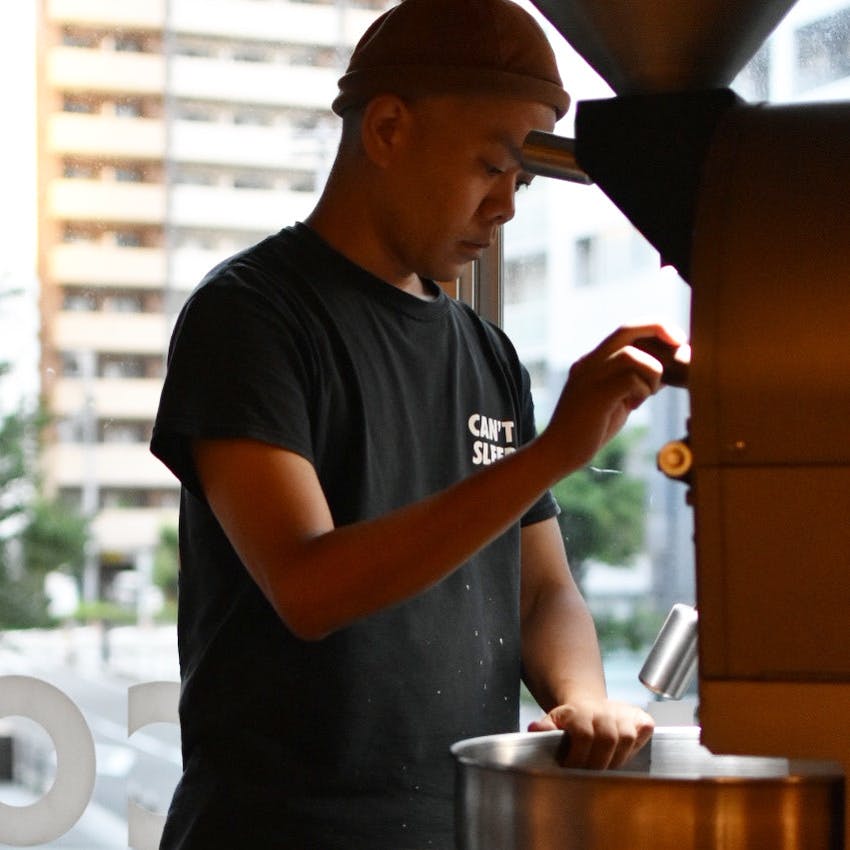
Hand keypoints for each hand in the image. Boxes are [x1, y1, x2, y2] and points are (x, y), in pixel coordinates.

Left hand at [528, 697, 654, 769]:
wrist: (590, 707)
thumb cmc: (572, 720)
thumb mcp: (554, 721)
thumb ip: (546, 727)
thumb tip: (535, 729)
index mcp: (581, 712)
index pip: (584, 735)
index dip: (578, 757)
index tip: (571, 769)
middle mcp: (604, 711)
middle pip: (607, 739)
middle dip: (597, 763)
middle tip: (589, 774)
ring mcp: (624, 714)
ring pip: (626, 739)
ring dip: (616, 760)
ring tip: (605, 768)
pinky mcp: (641, 718)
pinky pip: (644, 732)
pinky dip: (637, 746)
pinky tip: (624, 754)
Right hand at [543, 323, 687, 474]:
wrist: (558, 452)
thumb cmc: (588, 430)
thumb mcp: (614, 399)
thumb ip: (632, 382)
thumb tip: (665, 370)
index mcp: (593, 361)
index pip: (626, 330)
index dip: (654, 328)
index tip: (676, 341)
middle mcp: (589, 362)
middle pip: (627, 329)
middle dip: (660, 330)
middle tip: (681, 345)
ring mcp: (590, 377)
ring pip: (632, 355)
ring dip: (651, 373)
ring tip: (644, 396)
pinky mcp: (595, 395)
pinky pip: (630, 379)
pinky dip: (642, 390)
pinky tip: (633, 406)